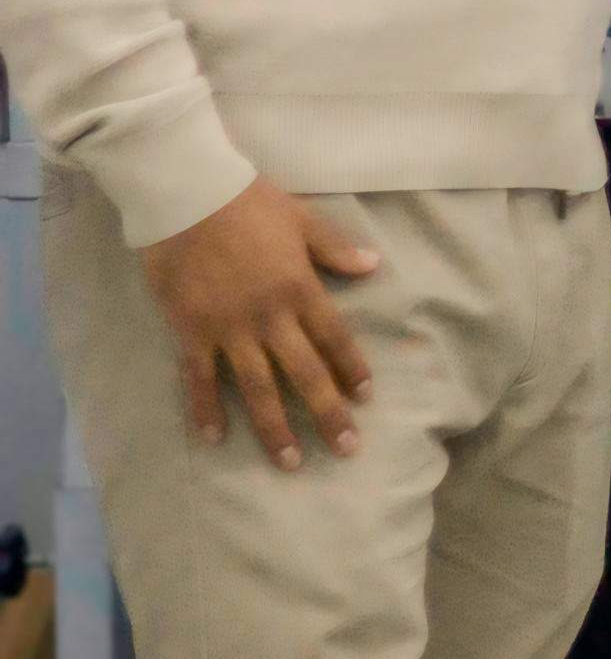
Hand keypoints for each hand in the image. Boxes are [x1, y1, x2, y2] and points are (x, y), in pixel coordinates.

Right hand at [137, 177, 379, 470]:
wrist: (188, 198)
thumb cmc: (249, 204)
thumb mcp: (302, 220)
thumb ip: (335, 250)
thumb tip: (373, 266)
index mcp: (301, 289)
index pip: (334, 338)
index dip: (351, 369)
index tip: (365, 398)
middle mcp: (270, 317)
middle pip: (304, 373)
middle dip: (327, 413)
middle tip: (345, 448)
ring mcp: (229, 329)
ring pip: (258, 387)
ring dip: (274, 426)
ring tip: (289, 461)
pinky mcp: (191, 333)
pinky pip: (201, 379)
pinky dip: (206, 409)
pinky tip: (214, 438)